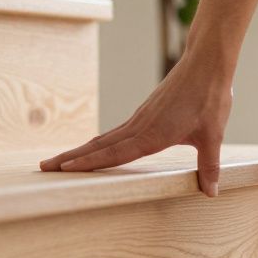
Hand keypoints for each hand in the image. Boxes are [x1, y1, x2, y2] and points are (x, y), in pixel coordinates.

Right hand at [39, 55, 233, 196]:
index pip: (115, 153)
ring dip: (80, 151)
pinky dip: (99, 142)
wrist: (206, 65)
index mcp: (153, 135)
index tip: (64, 169)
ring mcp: (139, 119)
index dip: (90, 163)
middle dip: (71, 158)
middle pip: (99, 145)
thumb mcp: (213, 135)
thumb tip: (211, 192)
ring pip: (104, 138)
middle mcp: (140, 126)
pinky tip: (94, 148)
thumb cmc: (210, 99)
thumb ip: (209, 165)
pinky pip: (116, 132)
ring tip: (60, 161)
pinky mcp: (144, 113)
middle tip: (44, 167)